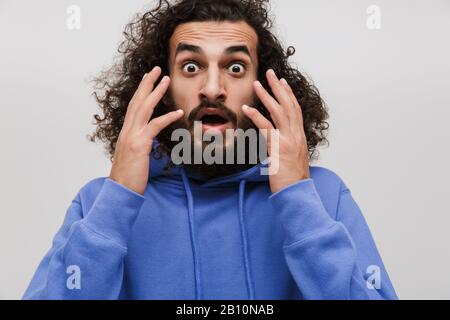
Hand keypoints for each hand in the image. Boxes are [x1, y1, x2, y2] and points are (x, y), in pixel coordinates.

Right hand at [109, 66, 183, 194]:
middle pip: (137, 101)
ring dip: (156, 92)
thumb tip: (146, 141)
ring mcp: (131, 136)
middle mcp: (127, 131)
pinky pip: (154, 127)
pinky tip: (178, 112)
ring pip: (144, 108)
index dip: (141, 91)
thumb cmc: (128, 176)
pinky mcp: (138, 145)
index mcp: (126, 132)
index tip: (149, 79)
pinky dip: (167, 118)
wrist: (119, 191)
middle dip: (147, 83)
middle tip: (156, 69)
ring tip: (166, 79)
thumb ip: (139, 145)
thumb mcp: (133, 156)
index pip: (134, 106)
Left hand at [242, 69, 309, 193]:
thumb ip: (283, 148)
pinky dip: (256, 117)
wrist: (297, 194)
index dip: (288, 95)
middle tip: (270, 73)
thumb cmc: (292, 180)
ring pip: (279, 113)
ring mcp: (289, 141)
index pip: (295, 110)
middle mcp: (296, 136)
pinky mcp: (279, 148)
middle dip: (278, 88)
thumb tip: (273, 144)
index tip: (281, 82)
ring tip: (257, 84)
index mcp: (299, 137)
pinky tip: (246, 109)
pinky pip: (267, 129)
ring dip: (267, 96)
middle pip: (288, 105)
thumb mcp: (291, 160)